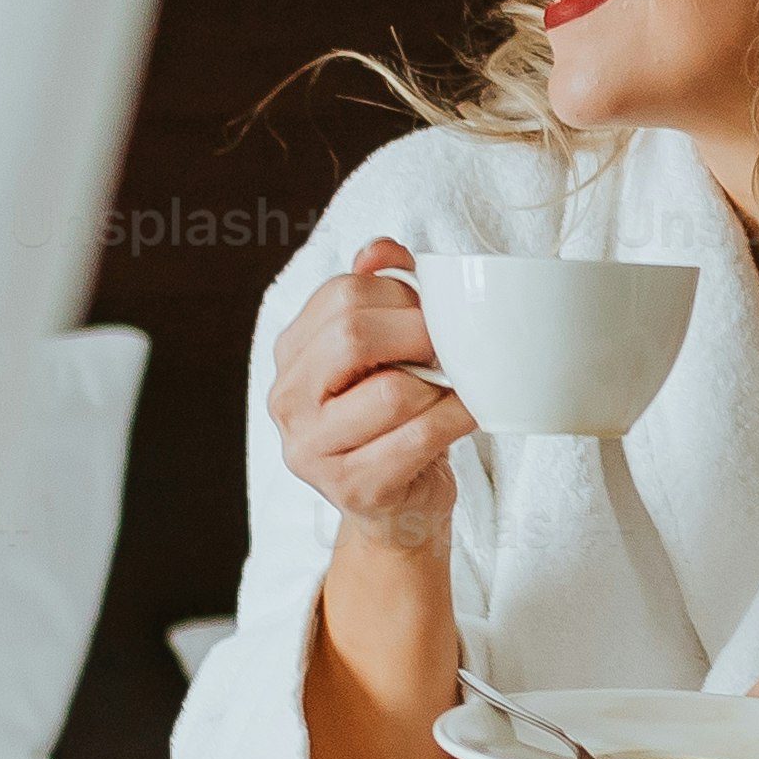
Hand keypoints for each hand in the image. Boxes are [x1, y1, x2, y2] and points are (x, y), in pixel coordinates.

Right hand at [270, 241, 466, 550]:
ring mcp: (313, 450)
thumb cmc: (397, 423)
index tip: (433, 312)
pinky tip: (472, 412)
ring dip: (441, 384)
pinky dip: (456, 418)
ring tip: (457, 386)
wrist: (401, 509)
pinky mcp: (352, 488)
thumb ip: (380, 295)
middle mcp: (287, 400)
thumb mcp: (385, 355)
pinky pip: (418, 437)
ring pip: (392, 391)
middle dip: (419, 333)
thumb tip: (382, 249)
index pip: (341, 295)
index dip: (400, 294)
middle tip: (454, 345)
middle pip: (353, 336)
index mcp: (291, 355)